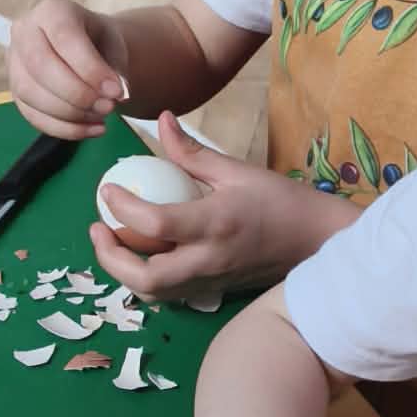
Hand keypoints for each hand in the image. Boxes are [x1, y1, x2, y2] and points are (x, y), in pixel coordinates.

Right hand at [7, 0, 128, 138]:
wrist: (87, 50)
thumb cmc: (100, 43)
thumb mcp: (115, 45)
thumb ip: (116, 67)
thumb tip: (116, 95)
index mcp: (52, 11)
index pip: (64, 38)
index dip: (90, 69)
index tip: (116, 91)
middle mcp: (24, 32)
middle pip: (40, 66)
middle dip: (77, 94)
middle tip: (108, 107)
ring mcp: (14, 63)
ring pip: (31, 93)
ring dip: (70, 113)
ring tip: (102, 116)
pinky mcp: (15, 92)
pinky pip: (32, 115)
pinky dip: (65, 129)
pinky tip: (92, 129)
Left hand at [91, 114, 340, 299]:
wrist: (318, 242)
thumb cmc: (282, 201)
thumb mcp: (238, 170)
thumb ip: (193, 153)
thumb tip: (161, 122)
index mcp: (214, 224)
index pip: (154, 223)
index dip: (122, 208)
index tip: (107, 189)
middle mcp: (208, 260)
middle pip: (144, 277)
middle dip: (110, 257)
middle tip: (98, 228)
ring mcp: (210, 282)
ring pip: (153, 293)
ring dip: (123, 272)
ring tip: (113, 242)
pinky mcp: (212, 291)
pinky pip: (169, 294)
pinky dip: (146, 278)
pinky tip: (143, 254)